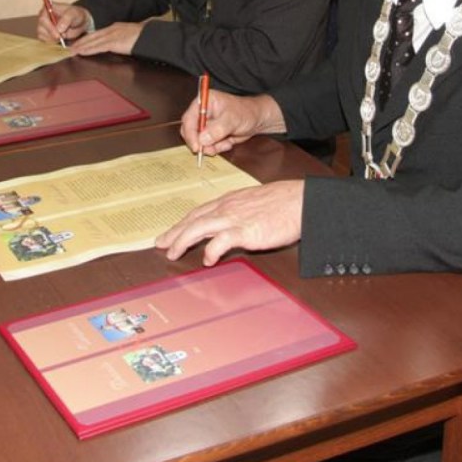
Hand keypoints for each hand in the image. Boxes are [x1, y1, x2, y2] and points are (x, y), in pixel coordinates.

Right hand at [37, 3, 91, 44]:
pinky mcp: (44, 34)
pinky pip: (43, 40)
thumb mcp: (74, 14)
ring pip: (41, 35)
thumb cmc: (76, 15)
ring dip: (52, 39)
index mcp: (48, 8)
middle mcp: (43, 17)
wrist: (79, 23)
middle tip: (62, 37)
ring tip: (63, 36)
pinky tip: (59, 40)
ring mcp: (42, 26)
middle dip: (51, 34)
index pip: (43, 18)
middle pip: (40, 28)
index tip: (58, 34)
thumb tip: (59, 29)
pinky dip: (51, 42)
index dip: (49, 27)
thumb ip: (66, 19)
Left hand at [70, 21, 144, 56]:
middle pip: (92, 36)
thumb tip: (116, 46)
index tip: (78, 43)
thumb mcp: (130, 37)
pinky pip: (98, 46)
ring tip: (72, 51)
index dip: (86, 38)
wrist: (150, 37)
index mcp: (115, 28)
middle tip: (70, 47)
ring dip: (81, 46)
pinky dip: (88, 49)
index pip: (97, 33)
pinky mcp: (114, 42)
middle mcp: (112, 30)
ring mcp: (113, 35)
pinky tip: (82, 52)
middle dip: (80, 42)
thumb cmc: (143, 39)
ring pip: (93, 41)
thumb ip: (121, 41)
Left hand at [156, 180, 304, 265]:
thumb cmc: (283, 203)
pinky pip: (221, 241)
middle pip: (193, 220)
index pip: (199, 212)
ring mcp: (234, 218)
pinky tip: (207, 260)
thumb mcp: (254, 203)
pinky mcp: (245, 231)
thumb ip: (240, 213)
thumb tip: (232, 228)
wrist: (301, 201)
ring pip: (198, 228)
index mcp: (229, 201)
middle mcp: (227, 208)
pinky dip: (211, 251)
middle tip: (160, 244)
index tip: (170, 233)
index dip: (182, 223)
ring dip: (182, 240)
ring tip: (172, 253)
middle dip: (174, 233)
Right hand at [180, 92, 284, 156]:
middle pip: (190, 131)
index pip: (189, 119)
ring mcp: (206, 125)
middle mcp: (202, 113)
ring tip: (226, 143)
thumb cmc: (246, 112)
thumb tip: (202, 139)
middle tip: (211, 150)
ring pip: (199, 141)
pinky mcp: (211, 135)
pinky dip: (217, 148)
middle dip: (200, 143)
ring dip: (211, 147)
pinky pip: (208, 146)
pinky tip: (228, 143)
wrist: (257, 120)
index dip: (190, 133)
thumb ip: (217, 129)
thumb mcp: (232, 119)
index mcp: (204, 102)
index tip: (196, 147)